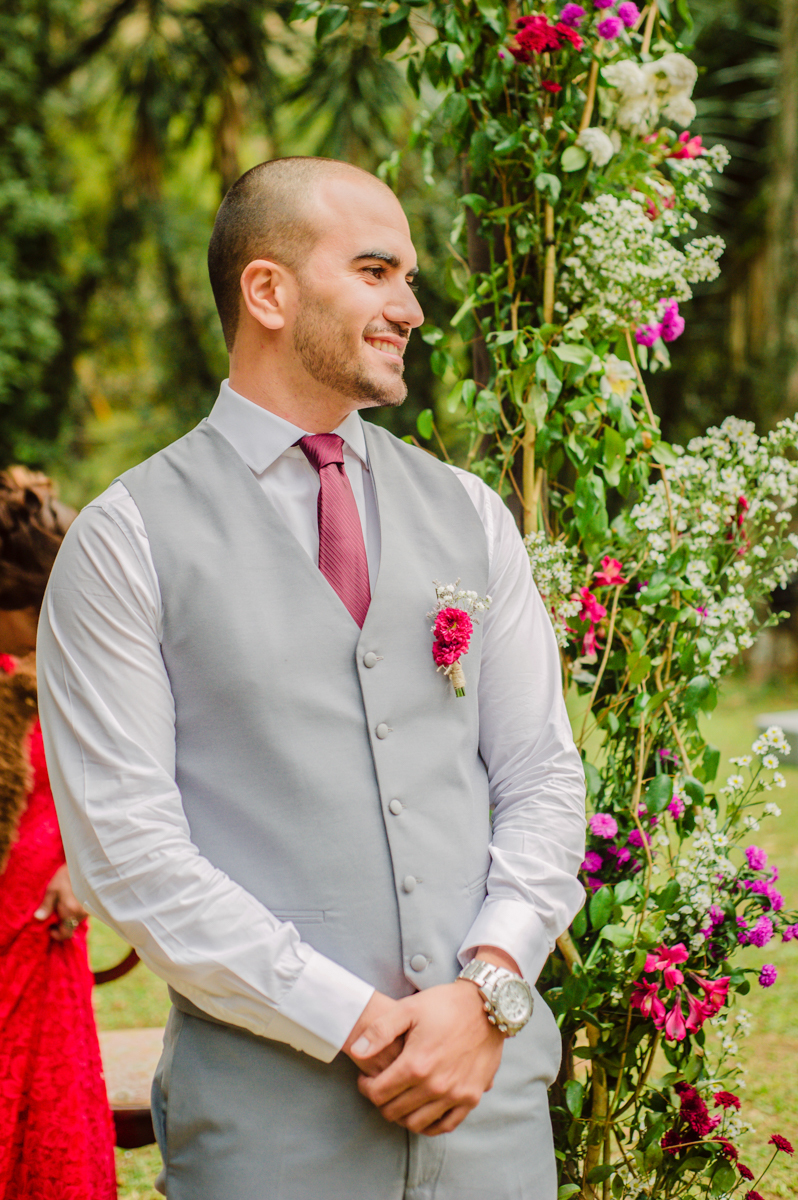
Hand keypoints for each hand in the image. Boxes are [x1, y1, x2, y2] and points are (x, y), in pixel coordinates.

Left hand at [33, 864, 87, 941]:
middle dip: (62, 924)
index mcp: (70, 912)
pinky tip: (72, 900)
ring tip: (63, 905)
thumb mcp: (52, 889)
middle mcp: (81, 914)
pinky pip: (82, 914)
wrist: (86, 865)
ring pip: (77, 920)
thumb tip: (38, 918)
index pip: (65, 934)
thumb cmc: (67, 876)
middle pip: (71, 927)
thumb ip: (46, 906)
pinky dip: (75, 911)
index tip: (50, 927)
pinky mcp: (92, 904)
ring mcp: (88, 910)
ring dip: (69, 917)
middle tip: (55, 914)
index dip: (56, 934)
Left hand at [351, 980, 504, 1136]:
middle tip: (381, 1088)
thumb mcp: (408, 1008)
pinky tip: (422, 1112)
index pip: (378, 1094)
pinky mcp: (471, 1097)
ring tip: (399, 1099)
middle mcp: (435, 1085)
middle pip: (394, 1112)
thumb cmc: (445, 1005)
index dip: (365, 1088)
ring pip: (416, 1123)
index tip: (366, 1080)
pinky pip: (446, 1125)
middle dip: (381, 1102)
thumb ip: (379, 1031)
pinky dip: (430, 1125)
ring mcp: (455, 1094)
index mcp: (416, 1064)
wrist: (486, 1006)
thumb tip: (356, 1051)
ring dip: (401, 1115)